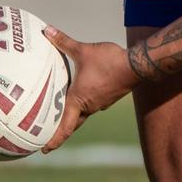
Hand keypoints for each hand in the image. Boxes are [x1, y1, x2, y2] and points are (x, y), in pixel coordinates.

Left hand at [41, 26, 139, 151]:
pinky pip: (92, 105)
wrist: (137, 65)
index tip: (44, 150)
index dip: (54, 140)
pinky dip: (83, 106)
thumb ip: (64, 42)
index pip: (65, 126)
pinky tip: (80, 97)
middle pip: (72, 124)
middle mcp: (89, 106)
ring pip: (82, 114)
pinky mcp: (108, 97)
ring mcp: (100, 103)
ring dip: (71, 118)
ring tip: (59, 116)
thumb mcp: (83, 50)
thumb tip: (47, 30)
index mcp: (79, 99)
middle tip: (46, 139)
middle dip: (59, 132)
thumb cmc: (109, 60)